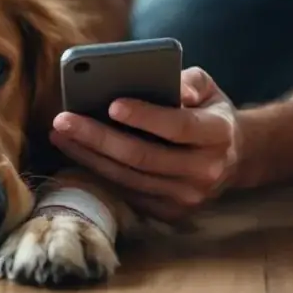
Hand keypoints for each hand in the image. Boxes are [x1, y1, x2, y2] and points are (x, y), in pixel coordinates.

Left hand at [49, 67, 242, 221]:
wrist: (232, 157)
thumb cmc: (208, 111)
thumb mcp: (209, 88)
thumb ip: (191, 81)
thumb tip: (175, 88)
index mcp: (218, 134)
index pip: (178, 126)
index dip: (144, 116)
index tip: (111, 104)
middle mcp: (205, 170)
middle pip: (143, 156)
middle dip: (98, 137)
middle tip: (63, 119)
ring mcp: (188, 197)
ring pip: (129, 178)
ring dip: (89, 156)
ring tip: (60, 134)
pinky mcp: (171, 212)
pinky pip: (128, 192)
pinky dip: (99, 173)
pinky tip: (77, 153)